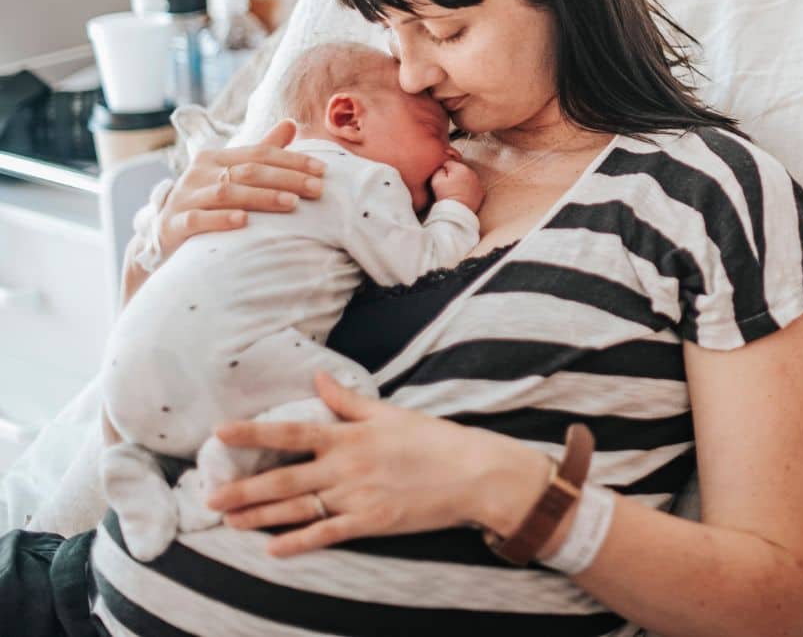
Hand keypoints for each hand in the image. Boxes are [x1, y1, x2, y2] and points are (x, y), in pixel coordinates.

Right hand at [154, 121, 326, 257]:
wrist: (163, 239)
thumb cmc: (208, 203)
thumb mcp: (232, 175)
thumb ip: (262, 151)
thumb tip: (291, 123)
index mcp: (215, 158)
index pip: (259, 153)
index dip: (292, 160)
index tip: (322, 170)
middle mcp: (198, 173)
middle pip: (248, 171)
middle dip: (287, 178)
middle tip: (317, 189)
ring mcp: (185, 198)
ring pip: (227, 193)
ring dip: (262, 197)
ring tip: (292, 203)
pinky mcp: (174, 224)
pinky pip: (198, 219)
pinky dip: (221, 219)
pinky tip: (244, 222)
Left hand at [206, 371, 536, 556]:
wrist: (472, 472)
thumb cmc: (432, 439)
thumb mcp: (389, 412)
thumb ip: (347, 399)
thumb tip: (317, 375)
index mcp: (350, 435)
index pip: (291, 430)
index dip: (253, 431)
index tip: (218, 432)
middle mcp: (347, 466)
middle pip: (284, 477)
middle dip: (244, 488)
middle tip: (207, 497)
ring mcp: (357, 497)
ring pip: (298, 508)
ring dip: (260, 515)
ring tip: (229, 521)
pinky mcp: (371, 523)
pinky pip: (327, 534)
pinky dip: (299, 543)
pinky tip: (272, 550)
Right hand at [431, 160, 484, 211]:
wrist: (457, 212)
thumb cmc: (446, 196)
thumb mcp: (436, 180)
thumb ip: (439, 169)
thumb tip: (443, 167)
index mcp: (460, 168)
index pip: (449, 163)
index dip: (442, 171)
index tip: (441, 180)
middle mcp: (472, 173)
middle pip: (459, 169)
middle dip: (453, 175)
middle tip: (447, 186)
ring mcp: (478, 183)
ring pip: (467, 177)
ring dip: (461, 181)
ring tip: (454, 191)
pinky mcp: (481, 192)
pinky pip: (472, 186)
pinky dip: (468, 189)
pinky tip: (462, 195)